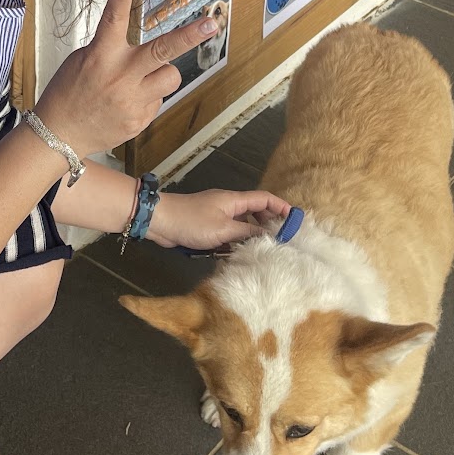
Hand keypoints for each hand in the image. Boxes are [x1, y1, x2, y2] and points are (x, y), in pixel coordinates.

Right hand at [34, 0, 219, 156]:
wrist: (59, 134)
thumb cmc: (69, 93)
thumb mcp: (82, 60)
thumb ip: (111, 50)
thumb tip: (142, 50)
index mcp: (101, 56)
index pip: (112, 20)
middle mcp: (120, 77)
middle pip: (162, 51)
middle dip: (190, 36)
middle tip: (211, 24)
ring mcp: (132, 101)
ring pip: (170, 77)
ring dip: (163, 73)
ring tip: (141, 80)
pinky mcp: (139, 120)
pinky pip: (157, 101)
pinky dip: (147, 98)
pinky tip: (126, 104)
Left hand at [146, 189, 292, 251]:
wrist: (158, 221)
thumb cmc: (191, 221)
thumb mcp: (223, 229)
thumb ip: (248, 232)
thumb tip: (271, 235)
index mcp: (234, 200)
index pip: (265, 199)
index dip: (281, 208)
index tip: (294, 222)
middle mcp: (228, 206)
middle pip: (256, 212)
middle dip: (268, 225)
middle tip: (279, 242)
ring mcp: (217, 216)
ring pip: (242, 225)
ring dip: (251, 236)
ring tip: (262, 250)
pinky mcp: (207, 228)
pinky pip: (228, 234)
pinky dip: (235, 243)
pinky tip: (239, 255)